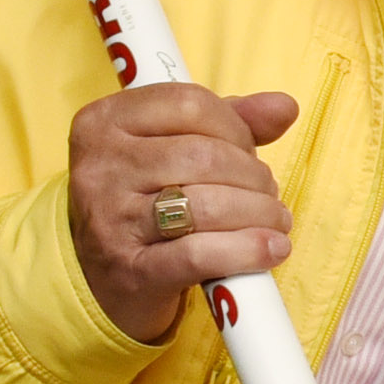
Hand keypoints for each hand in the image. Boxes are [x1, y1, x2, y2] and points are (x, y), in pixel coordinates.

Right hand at [69, 84, 297, 342]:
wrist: (103, 279)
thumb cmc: (145, 202)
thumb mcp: (172, 149)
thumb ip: (229, 121)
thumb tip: (284, 106)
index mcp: (104, 122)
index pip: (190, 104)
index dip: (237, 128)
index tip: (248, 152)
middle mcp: (100, 167)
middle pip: (204, 156)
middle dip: (253, 176)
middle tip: (267, 195)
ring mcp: (110, 221)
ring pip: (208, 204)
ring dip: (260, 213)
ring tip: (275, 222)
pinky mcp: (131, 271)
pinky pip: (201, 255)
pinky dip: (248, 250)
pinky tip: (270, 249)